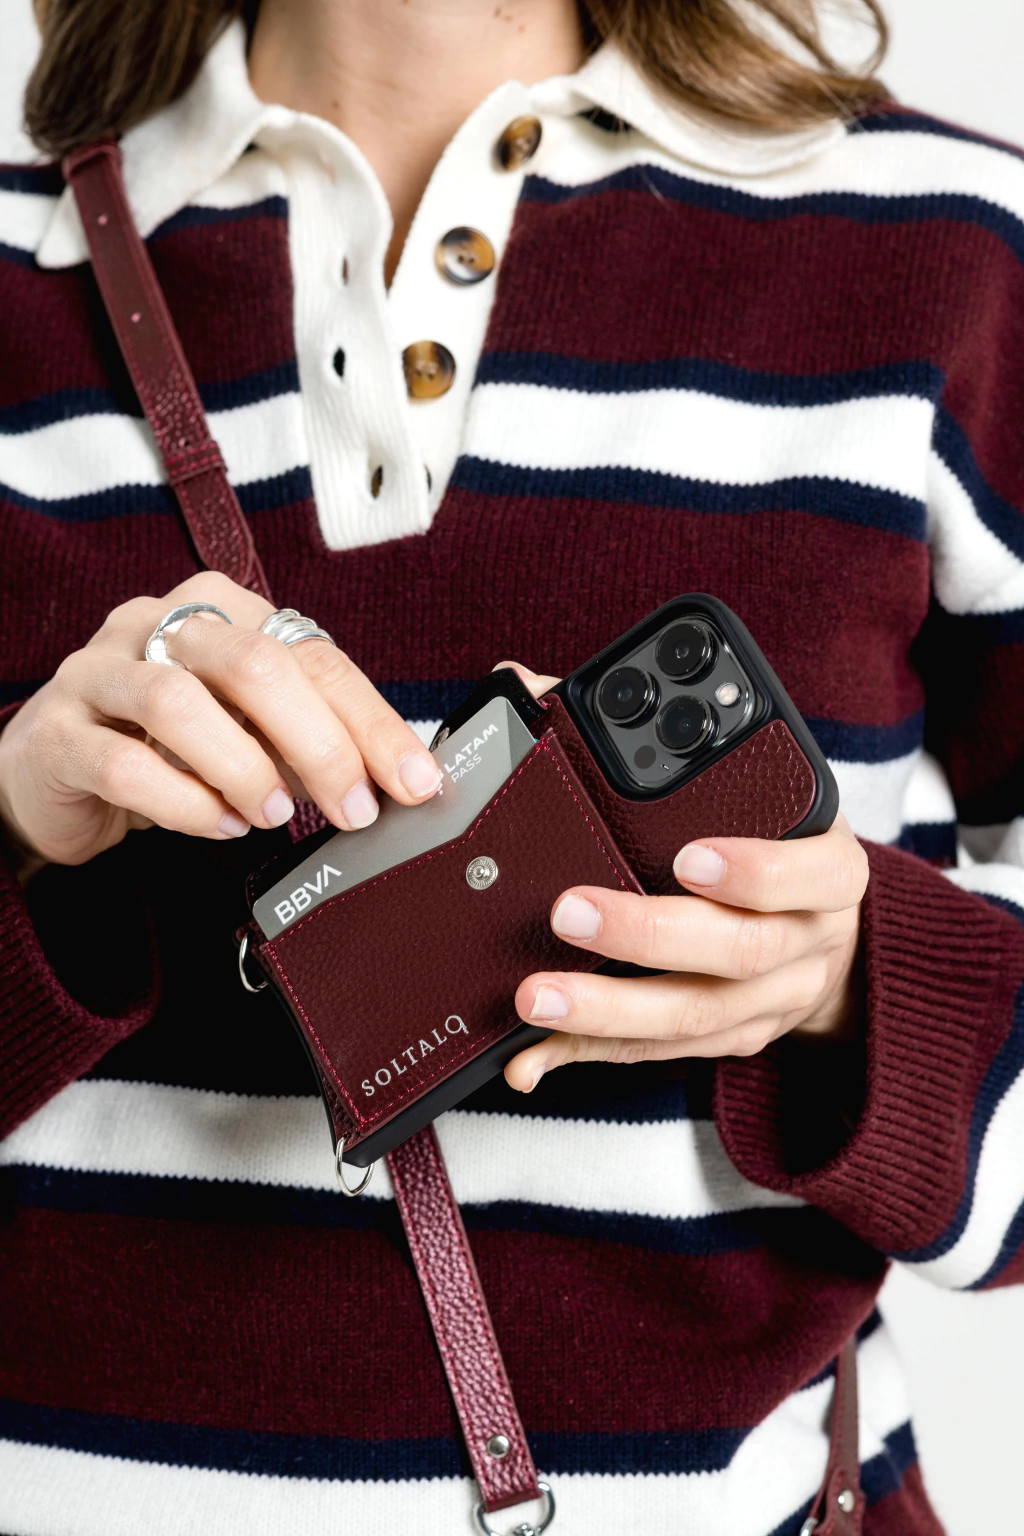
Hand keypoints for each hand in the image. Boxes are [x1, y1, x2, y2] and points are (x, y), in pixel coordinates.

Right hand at [0, 572, 441, 869]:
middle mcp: (156, 623)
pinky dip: (184, 803)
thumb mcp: (248, 729)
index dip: (373, 722)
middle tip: (352, 809)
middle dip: (319, 744)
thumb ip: (309, 739)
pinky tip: (217, 824)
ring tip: (273, 815)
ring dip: (244, 769)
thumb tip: (392, 779)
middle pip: (254, 665)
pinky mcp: (56, 732)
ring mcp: (99, 672)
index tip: (416, 782)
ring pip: (179, 703)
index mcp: (220, 610)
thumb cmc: (168, 744)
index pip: (315, 656)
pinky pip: (124, 764)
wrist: (54, 770)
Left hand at [493, 664, 867, 1091]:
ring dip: (607, 1011)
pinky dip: (592, 1053)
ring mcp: (773, 1001)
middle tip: (567, 911)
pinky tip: (533, 1055)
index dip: (756, 872)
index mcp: (826, 867)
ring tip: (534, 996)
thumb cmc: (769, 837)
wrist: (825, 930)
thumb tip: (528, 687)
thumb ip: (661, 745)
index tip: (687, 858)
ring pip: (694, 1018)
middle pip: (737, 951)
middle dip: (647, 935)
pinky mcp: (733, 1041)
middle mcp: (809, 940)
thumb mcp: (756, 787)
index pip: (811, 872)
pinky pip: (660, 1057)